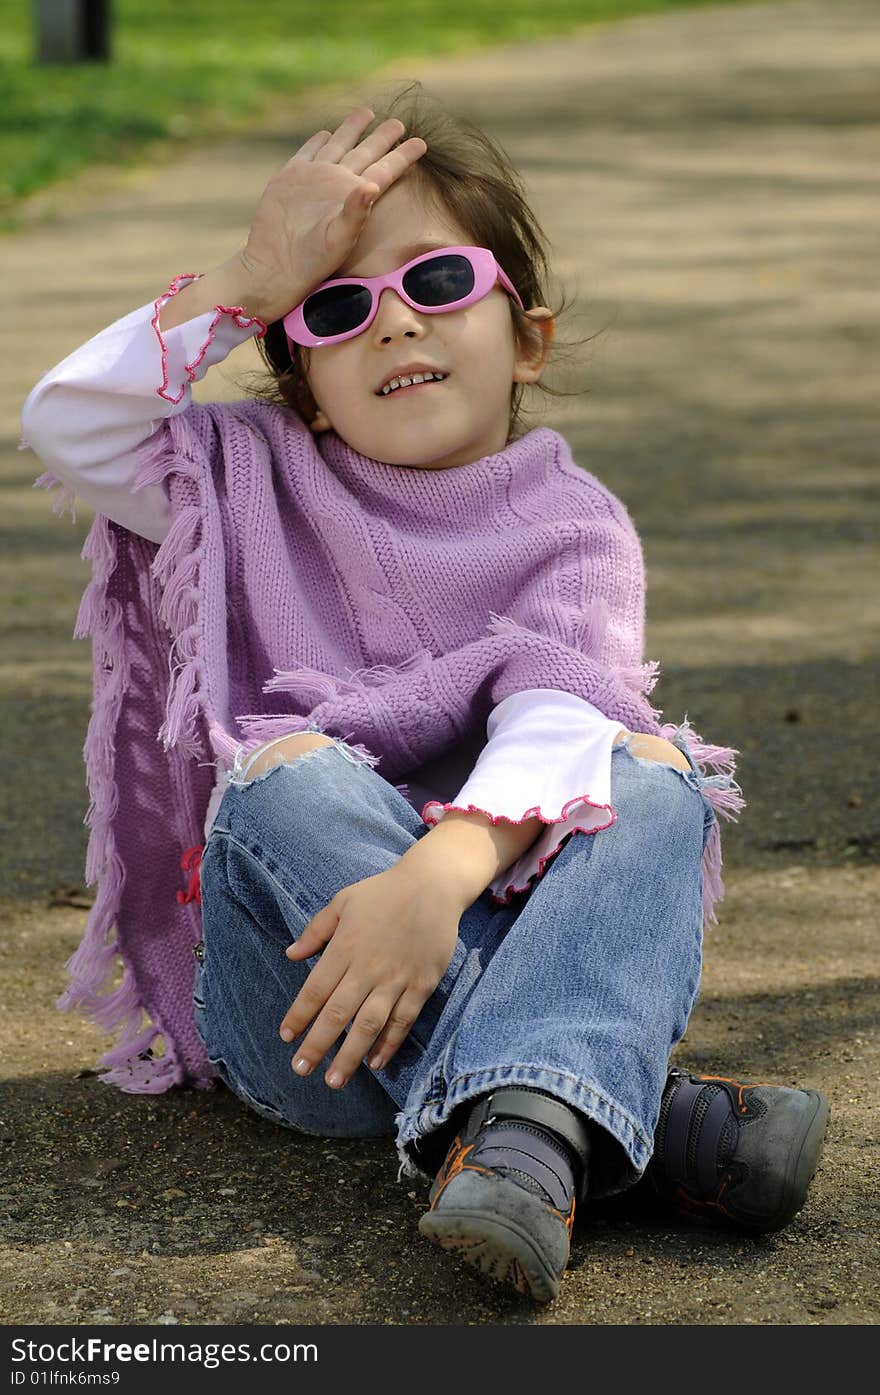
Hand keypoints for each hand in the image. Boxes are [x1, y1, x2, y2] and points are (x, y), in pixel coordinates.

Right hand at [232, 106, 426, 323]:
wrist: (276, 265)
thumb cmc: (312, 259)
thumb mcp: (339, 237)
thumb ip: (356, 212)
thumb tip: (372, 185)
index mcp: (354, 194)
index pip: (385, 169)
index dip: (403, 155)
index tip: (421, 142)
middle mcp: (337, 181)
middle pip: (365, 152)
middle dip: (381, 137)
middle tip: (398, 122)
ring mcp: (314, 178)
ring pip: (338, 145)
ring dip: (351, 130)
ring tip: (366, 114)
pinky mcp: (290, 178)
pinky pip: (307, 153)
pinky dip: (317, 142)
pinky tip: (325, 134)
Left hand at [279, 864, 461, 1087]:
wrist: (433, 886)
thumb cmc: (383, 892)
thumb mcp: (343, 901)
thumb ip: (316, 930)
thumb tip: (291, 955)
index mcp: (345, 948)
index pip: (315, 990)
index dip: (299, 1016)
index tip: (286, 1036)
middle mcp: (368, 969)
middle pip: (338, 1015)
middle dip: (317, 1045)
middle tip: (300, 1070)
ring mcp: (396, 980)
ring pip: (369, 1026)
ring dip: (350, 1056)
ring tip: (334, 1081)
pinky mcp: (421, 985)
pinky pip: (402, 1021)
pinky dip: (389, 1044)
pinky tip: (376, 1063)